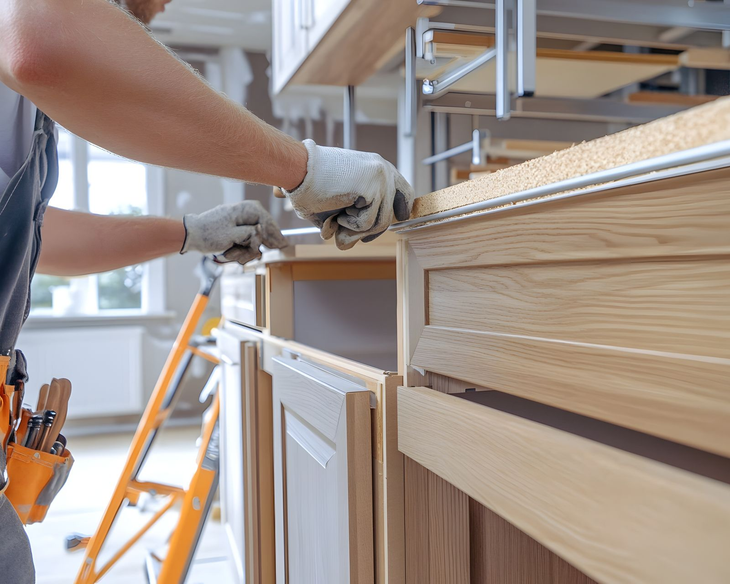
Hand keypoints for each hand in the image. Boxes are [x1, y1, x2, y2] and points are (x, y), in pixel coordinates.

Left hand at [181, 201, 286, 263]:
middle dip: (253, 247)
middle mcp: (247, 212)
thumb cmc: (209, 234)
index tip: (278, 247)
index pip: (268, 222)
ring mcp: (242, 221)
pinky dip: (240, 250)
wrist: (191, 235)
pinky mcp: (238, 229)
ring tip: (231, 256)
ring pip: (254, 240)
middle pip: (262, 232)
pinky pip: (246, 241)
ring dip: (244, 251)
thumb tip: (265, 233)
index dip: (273, 236)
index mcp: (246, 209)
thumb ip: (252, 234)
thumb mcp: (233, 236)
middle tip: (247, 257)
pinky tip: (231, 254)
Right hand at [283, 140, 414, 249]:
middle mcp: (383, 170)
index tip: (399, 218)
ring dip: (354, 229)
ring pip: (380, 223)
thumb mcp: (337, 205)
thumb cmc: (311, 184)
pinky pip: (368, 223)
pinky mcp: (373, 188)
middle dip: (370, 231)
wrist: (297, 168)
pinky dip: (350, 225)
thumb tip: (346, 245)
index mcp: (378, 168)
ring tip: (338, 218)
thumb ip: (349, 221)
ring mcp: (381, 179)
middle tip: (348, 236)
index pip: (403, 190)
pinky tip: (338, 213)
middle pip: (391, 213)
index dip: (401, 208)